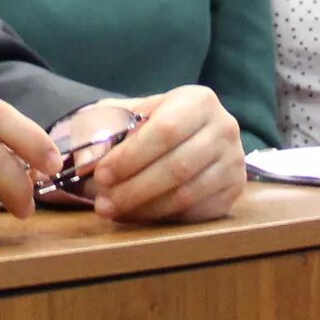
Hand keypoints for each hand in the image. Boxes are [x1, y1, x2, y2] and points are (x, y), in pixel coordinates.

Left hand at [66, 87, 245, 225]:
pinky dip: (163, 218)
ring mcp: (234, 162)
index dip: (130, 157)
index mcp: (199, 101)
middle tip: (103, 203)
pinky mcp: (235, 191)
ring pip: (186, 194)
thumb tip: (84, 159)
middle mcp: (225, 128)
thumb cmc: (155, 124)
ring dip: (145, 207)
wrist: (194, 136)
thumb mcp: (131, 113)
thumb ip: (105, 127)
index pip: (164, 131)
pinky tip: (138, 215)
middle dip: (134, 189)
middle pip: (177, 167)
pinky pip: (196, 212)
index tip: (101, 175)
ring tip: (114, 211)